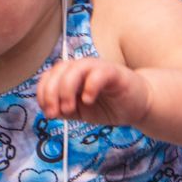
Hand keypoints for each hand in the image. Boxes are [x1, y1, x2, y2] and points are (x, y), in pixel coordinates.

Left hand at [37, 55, 153, 126]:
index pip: (49, 76)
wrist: (138, 106)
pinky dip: (90, 86)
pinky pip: (99, 73)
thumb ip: (64, 110)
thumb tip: (49, 111)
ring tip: (71, 109)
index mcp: (71, 75)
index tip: (49, 113)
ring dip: (67, 90)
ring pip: (75, 68)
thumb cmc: (109, 106)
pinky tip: (88, 100)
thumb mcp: (80, 112)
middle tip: (57, 113)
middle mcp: (83, 68)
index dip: (43, 94)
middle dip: (52, 93)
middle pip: (58, 70)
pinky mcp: (115, 73)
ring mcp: (98, 68)